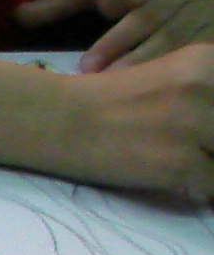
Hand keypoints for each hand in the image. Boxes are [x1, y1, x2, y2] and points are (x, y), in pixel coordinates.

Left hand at [17, 0, 213, 70]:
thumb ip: (62, 2)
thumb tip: (18, 15)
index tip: (104, 10)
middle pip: (151, 14)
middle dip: (118, 42)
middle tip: (89, 68)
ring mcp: (204, 6)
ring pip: (171, 39)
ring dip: (138, 64)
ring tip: (109, 85)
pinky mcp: (212, 33)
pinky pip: (189, 56)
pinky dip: (163, 75)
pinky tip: (142, 91)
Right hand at [52, 43, 213, 194]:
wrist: (56, 120)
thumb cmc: (106, 103)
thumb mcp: (170, 81)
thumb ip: (203, 97)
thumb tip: (212, 126)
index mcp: (207, 63)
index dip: (213, 126)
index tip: (203, 136)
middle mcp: (207, 86)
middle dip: (213, 145)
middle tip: (196, 151)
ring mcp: (195, 124)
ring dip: (209, 166)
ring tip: (190, 167)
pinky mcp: (180, 161)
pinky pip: (212, 187)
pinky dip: (200, 191)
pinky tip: (180, 183)